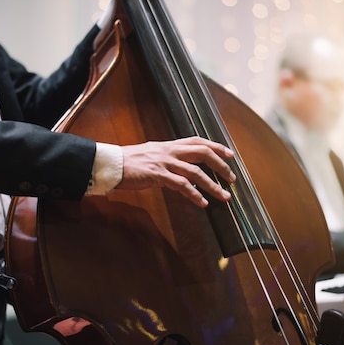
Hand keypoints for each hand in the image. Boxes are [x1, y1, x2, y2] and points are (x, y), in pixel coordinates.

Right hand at [117, 136, 234, 207]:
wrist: (111, 164)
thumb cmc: (127, 162)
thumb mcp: (150, 155)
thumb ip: (166, 159)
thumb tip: (179, 169)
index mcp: (168, 145)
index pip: (197, 141)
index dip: (216, 146)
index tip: (229, 154)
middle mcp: (169, 151)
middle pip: (203, 153)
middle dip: (221, 165)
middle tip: (232, 178)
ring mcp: (164, 162)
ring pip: (196, 172)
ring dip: (213, 185)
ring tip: (224, 195)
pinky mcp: (158, 175)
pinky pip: (182, 185)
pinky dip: (195, 195)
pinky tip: (203, 203)